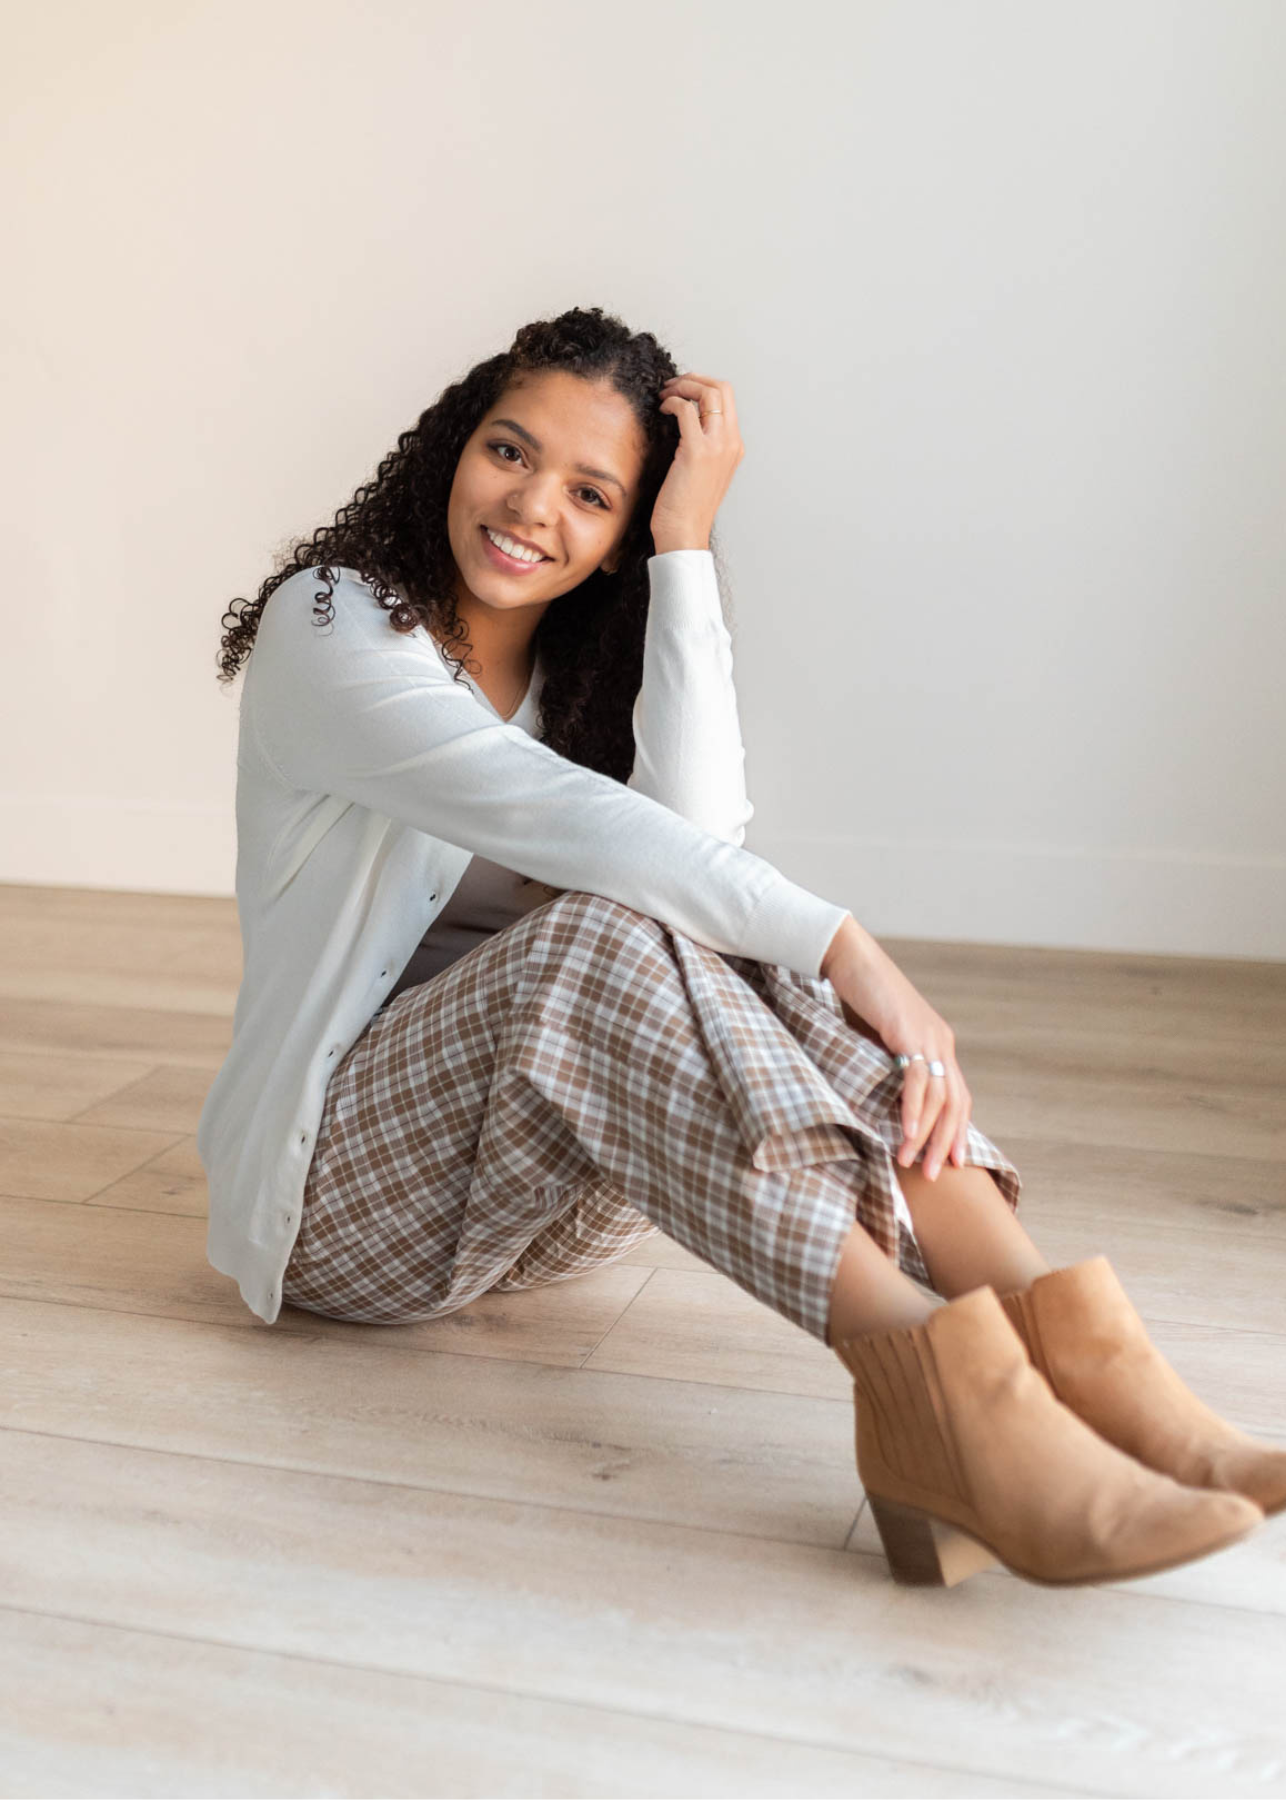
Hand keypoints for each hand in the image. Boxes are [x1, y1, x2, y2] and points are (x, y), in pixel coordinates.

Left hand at [651, 373, 744, 553]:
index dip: (703, 386)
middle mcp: (731, 443)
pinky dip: (672, 402)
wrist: (684, 534)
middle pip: (722, 388)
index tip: (682, 390)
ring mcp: (717, 446)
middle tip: (671, 386)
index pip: (727, 399)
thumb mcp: (702, 473)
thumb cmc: (686, 509)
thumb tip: (684, 424)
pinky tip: (661, 410)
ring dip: (683, 386)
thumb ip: (702, 447)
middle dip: (694, 379)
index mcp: (734, 447)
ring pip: (708, 392)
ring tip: (664, 395)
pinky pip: (686, 410)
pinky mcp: (697, 451)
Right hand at [822, 920, 974, 1180]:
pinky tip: (907, 1131)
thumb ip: (889, 1065)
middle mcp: (941, 1042)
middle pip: (956, 1103)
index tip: (952, 1162)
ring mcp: (928, 1036)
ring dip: (926, 1133)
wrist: (849, 958)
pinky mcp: (907, 1032)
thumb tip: (881, 1100)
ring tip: (911, 1161)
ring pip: (938, 1096)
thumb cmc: (858, 997)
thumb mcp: (879, 1040)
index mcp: (938, 1044)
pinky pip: (916, 1078)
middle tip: (935, 1174)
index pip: (958, 1097)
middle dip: (946, 1142)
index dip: (957, 1131)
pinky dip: (914, 1107)